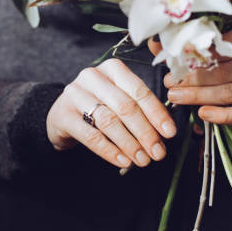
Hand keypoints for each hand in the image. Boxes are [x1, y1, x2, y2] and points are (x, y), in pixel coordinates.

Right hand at [46, 58, 176, 169]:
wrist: (62, 115)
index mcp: (113, 69)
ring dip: (129, 144)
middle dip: (145, 132)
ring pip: (108, 120)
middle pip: (125, 106)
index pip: (139, 90)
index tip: (170, 133)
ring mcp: (75, 94)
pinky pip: (90, 135)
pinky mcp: (63, 115)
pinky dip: (110, 150)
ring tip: (142, 160)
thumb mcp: (119, 100)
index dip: (156, 113)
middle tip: (158, 153)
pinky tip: (123, 161)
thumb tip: (165, 132)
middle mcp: (93, 77)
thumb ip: (140, 110)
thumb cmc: (98, 107)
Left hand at [148, 29, 231, 125]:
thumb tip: (154, 44)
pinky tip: (202, 114)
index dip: (198, 51)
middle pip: (223, 72)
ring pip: (229, 93)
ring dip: (200, 97)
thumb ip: (181, 45)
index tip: (177, 57)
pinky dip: (220, 116)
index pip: (222, 45)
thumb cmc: (218, 60)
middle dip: (193, 79)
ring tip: (177, 97)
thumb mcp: (203, 48)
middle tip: (171, 84)